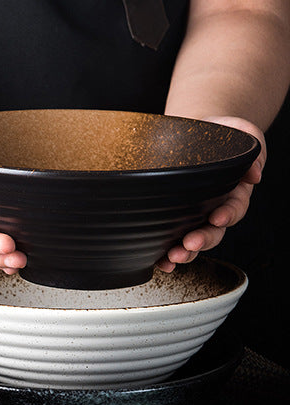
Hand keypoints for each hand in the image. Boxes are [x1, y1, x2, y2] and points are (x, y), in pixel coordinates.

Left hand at [156, 116, 265, 271]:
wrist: (195, 130)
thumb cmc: (221, 134)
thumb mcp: (242, 134)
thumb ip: (253, 152)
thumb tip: (255, 174)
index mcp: (233, 192)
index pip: (234, 208)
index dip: (227, 215)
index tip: (218, 218)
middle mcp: (213, 210)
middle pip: (213, 232)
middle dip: (203, 240)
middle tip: (190, 244)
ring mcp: (193, 218)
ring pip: (192, 242)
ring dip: (185, 253)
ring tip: (174, 257)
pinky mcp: (173, 220)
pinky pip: (170, 242)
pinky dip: (165, 255)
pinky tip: (160, 263)